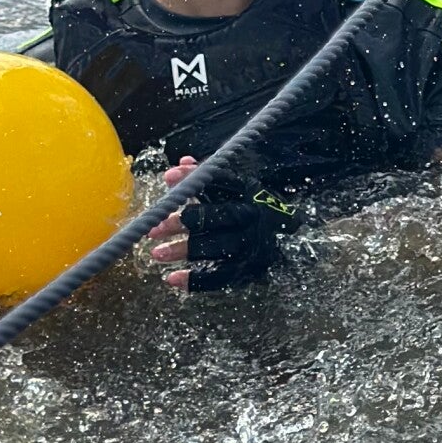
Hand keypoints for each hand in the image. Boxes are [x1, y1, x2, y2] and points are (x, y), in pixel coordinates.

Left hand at [149, 156, 293, 292]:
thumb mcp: (234, 189)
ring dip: (183, 250)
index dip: (194, 178)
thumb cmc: (249, 208)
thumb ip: (207, 178)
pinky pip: (219, 277)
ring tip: (156, 253)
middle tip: (155, 227)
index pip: (221, 181)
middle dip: (183, 221)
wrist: (285, 237)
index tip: (169, 177)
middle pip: (216, 216)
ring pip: (215, 247)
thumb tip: (182, 162)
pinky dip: (195, 279)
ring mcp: (252, 244)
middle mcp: (252, 216)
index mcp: (250, 192)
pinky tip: (172, 278)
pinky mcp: (248, 268)